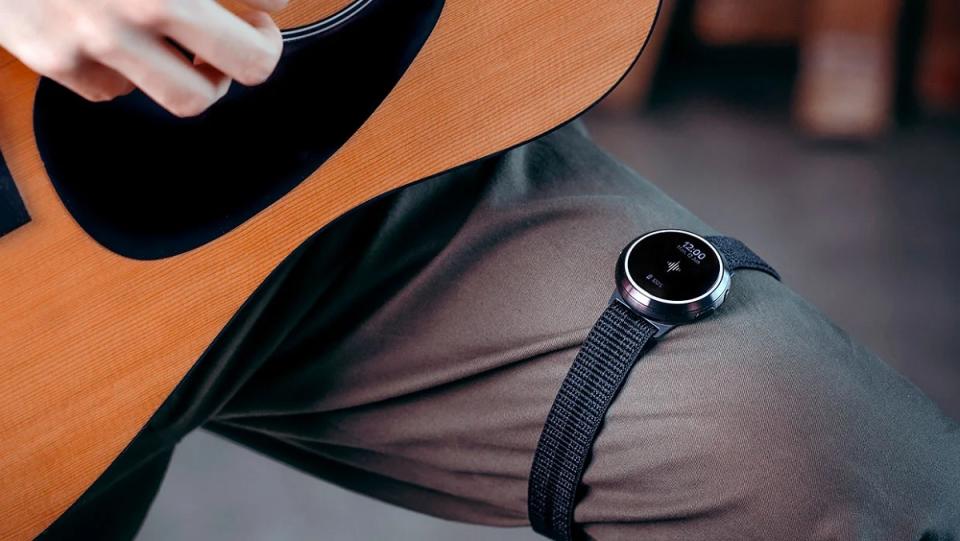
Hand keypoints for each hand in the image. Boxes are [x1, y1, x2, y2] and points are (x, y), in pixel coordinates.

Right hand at [0, 0, 286, 116]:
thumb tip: (270, 0)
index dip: (274, 1)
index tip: (269, 3)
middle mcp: (141, 1)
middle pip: (251, 64)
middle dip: (261, 51)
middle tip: (255, 34)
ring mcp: (97, 37)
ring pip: (192, 97)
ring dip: (205, 79)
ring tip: (198, 55)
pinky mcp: (55, 60)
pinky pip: (119, 91)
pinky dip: (129, 73)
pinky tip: (121, 44)